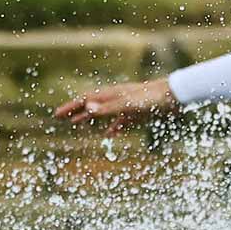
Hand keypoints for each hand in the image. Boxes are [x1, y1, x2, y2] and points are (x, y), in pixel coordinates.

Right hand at [53, 78, 176, 135]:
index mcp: (111, 94)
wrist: (174, 96)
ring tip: (77, 124)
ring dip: (90, 118)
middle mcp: (116, 99)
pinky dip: (112, 128)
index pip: (85, 100)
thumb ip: (108, 108)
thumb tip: (87, 109)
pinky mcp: (137, 113)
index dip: (70, 108)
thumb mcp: (128, 104)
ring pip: (104, 113)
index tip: (56, 115)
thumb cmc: (151, 98)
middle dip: (75, 111)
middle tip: (60, 118)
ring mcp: (126, 106)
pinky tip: (109, 135)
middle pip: (91, 105)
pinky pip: (121, 122)